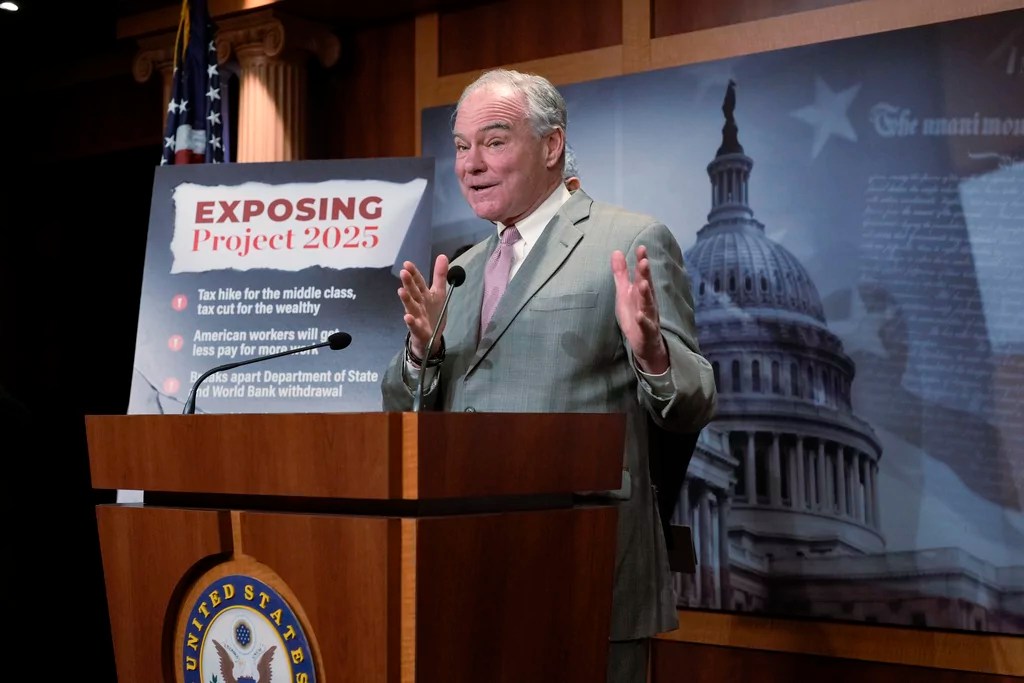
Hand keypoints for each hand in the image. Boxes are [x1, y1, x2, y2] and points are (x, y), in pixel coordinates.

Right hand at [398, 254, 449, 357]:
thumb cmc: (432, 313)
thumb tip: (442, 255)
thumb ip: (439, 275)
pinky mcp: (417, 330)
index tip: (407, 264)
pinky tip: (407, 317)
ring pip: (411, 307)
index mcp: (423, 295)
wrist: (431, 337)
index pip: (418, 282)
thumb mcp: (439, 293)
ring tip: (401, 291)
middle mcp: (418, 304)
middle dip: (408, 283)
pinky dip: (410, 322)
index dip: (414, 273)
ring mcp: (416, 317)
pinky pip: (413, 326)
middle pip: (413, 292)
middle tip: (403, 273)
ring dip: (406, 299)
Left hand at [612, 245, 668, 373]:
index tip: (641, 248)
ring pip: (648, 304)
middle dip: (645, 274)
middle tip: (644, 261)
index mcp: (641, 292)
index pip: (642, 274)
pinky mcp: (646, 332)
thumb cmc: (635, 314)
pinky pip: (646, 326)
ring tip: (643, 284)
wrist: (646, 343)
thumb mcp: (624, 292)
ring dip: (646, 294)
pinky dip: (643, 320)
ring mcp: (648, 316)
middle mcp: (647, 302)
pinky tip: (639, 315)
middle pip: (647, 286)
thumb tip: (616, 251)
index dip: (642, 261)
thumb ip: (621, 273)